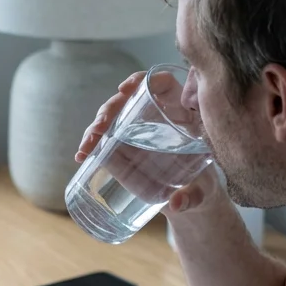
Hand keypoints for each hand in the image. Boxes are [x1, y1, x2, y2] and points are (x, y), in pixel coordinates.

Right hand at [75, 71, 219, 215]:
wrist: (191, 202)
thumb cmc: (203, 188)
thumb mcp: (202, 193)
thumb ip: (193, 197)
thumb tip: (177, 204)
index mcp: (182, 117)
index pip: (163, 86)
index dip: (144, 82)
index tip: (125, 90)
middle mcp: (157, 120)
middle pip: (130, 101)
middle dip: (109, 110)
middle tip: (99, 129)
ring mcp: (138, 134)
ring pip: (113, 119)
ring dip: (95, 128)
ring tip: (86, 147)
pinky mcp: (125, 150)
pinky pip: (106, 140)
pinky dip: (91, 145)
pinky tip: (82, 156)